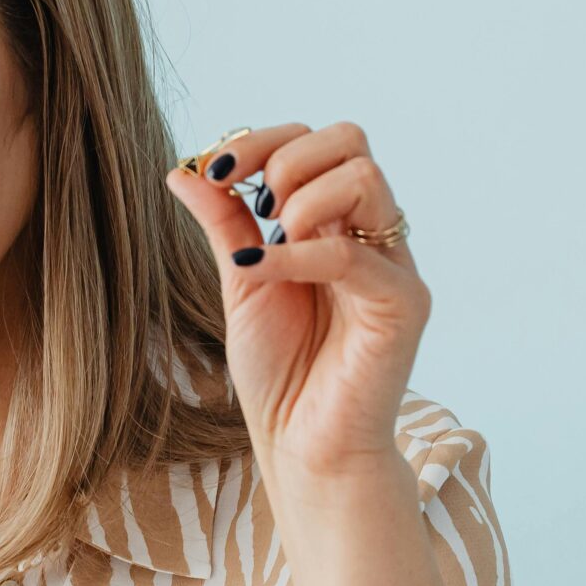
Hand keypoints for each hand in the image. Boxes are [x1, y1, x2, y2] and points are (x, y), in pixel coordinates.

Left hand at [164, 122, 428, 482]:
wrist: (303, 445)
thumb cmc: (280, 372)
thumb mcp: (241, 280)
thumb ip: (225, 221)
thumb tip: (183, 168)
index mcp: (339, 222)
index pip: (319, 141)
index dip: (263, 141)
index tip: (216, 170)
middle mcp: (373, 235)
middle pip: (350, 139)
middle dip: (284, 157)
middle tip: (251, 206)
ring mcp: (393, 266)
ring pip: (364, 178)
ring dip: (299, 198)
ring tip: (266, 248)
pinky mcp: (402, 304)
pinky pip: (349, 255)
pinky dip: (292, 254)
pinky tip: (255, 269)